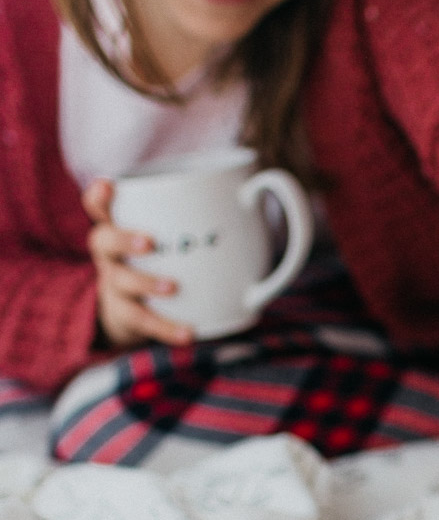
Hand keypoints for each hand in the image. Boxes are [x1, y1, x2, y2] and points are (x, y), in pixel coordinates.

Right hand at [82, 178, 193, 348]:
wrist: (131, 307)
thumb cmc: (160, 256)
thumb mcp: (170, 232)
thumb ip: (204, 212)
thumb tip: (257, 190)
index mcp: (121, 225)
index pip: (101, 205)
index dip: (100, 196)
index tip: (109, 186)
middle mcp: (112, 253)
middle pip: (103, 240)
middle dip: (123, 239)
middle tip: (150, 242)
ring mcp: (116, 283)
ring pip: (121, 281)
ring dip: (146, 283)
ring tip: (173, 287)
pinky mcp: (126, 314)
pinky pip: (144, 321)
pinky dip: (167, 327)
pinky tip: (188, 333)